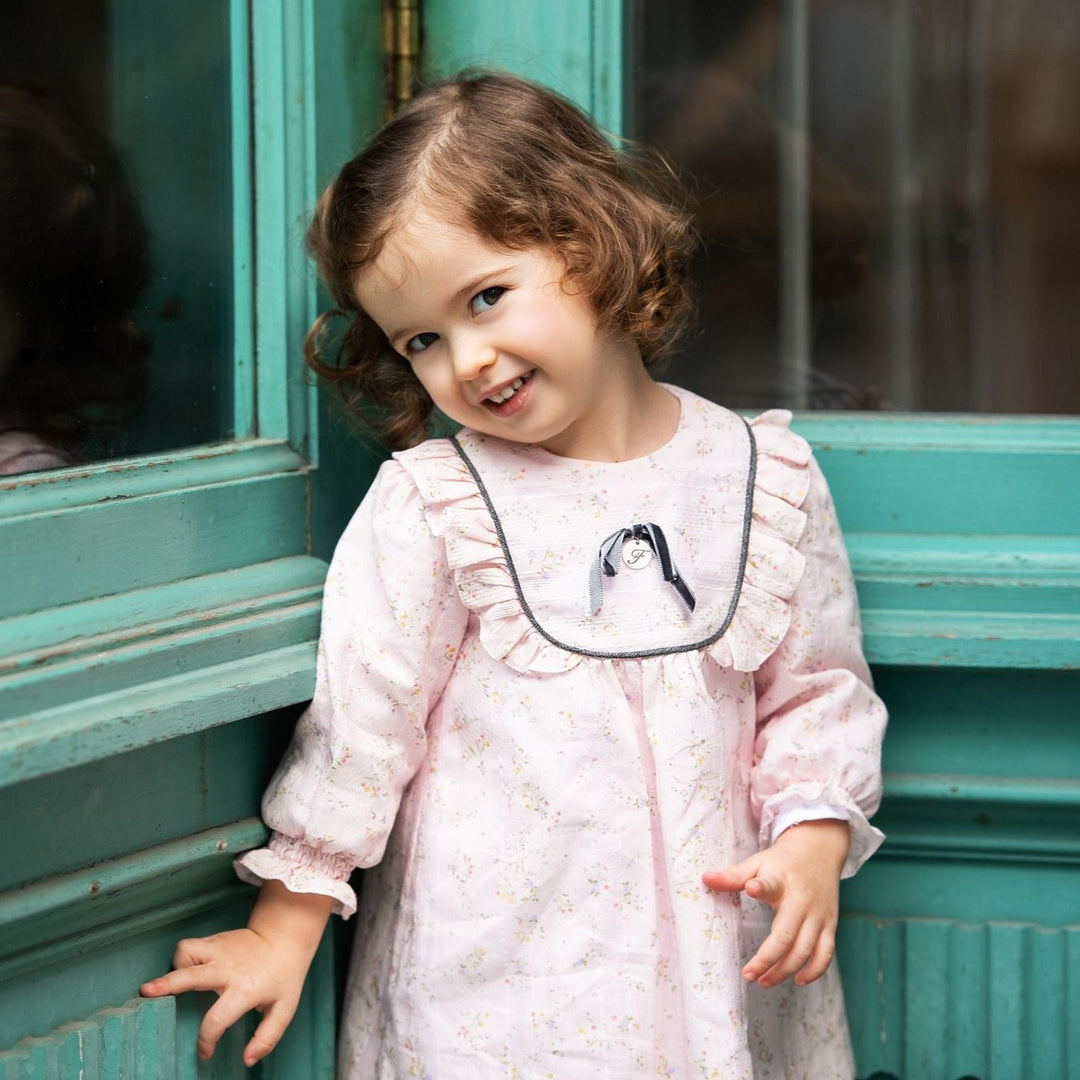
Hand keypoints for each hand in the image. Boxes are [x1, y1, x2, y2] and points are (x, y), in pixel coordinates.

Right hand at [140, 881, 333, 1065]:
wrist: (285, 936)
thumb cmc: (283, 975)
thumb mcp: (285, 1008)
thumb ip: (267, 1037)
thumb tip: (247, 1060)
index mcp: (245, 989)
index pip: (217, 1019)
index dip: (206, 1040)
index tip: (204, 1052)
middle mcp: (227, 968)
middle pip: (192, 975)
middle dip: (168, 984)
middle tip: (147, 992)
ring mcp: (219, 951)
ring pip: (186, 952)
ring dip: (176, 967)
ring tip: (171, 983)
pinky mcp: (214, 940)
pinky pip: (189, 946)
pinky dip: (183, 958)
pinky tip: (189, 970)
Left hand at [702, 818, 848, 989]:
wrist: (819, 850)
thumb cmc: (783, 861)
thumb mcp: (758, 862)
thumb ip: (734, 875)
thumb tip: (705, 879)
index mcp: (781, 881)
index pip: (770, 884)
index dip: (760, 887)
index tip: (751, 888)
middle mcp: (802, 901)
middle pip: (787, 935)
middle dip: (768, 959)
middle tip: (748, 975)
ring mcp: (819, 915)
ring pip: (806, 950)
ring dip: (786, 970)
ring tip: (765, 981)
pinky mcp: (830, 925)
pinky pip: (825, 953)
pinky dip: (815, 971)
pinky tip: (798, 981)